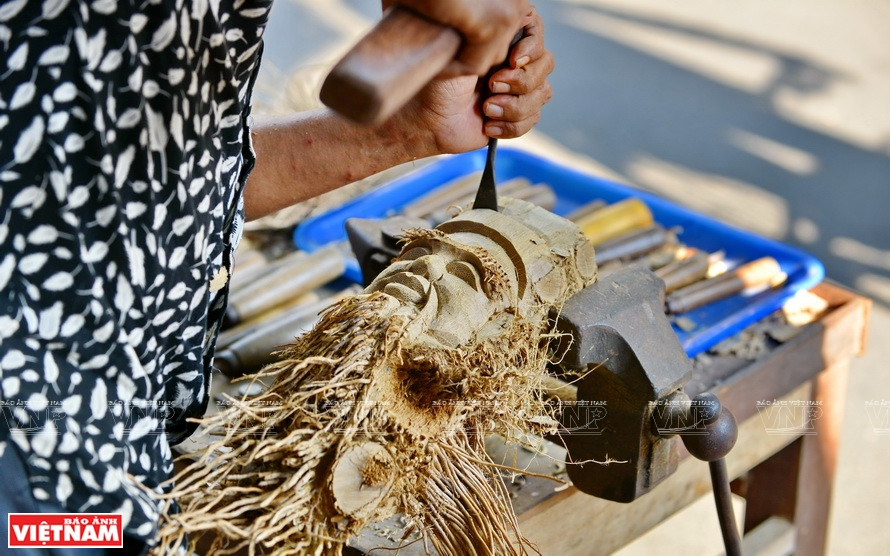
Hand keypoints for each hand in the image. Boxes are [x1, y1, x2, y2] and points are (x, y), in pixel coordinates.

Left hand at [396, 7, 553, 153]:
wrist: (425, 117)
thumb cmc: (436, 77)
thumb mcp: (459, 45)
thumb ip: (490, 29)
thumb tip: (518, 14)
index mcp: (503, 37)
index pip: (537, 33)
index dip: (532, 48)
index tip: (511, 59)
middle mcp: (514, 60)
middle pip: (545, 65)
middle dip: (520, 81)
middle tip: (491, 86)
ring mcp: (517, 88)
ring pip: (542, 94)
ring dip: (514, 106)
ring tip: (486, 109)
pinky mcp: (515, 115)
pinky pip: (532, 119)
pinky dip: (511, 126)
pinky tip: (488, 125)